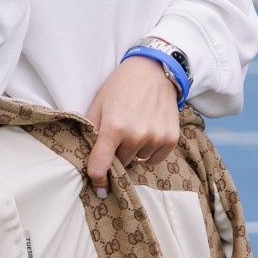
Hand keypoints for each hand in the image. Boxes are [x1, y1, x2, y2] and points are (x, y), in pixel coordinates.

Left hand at [85, 55, 181, 195]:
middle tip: (118, 136)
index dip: (96, 178)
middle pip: (120, 163)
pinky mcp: (171, 139)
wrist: (153, 71)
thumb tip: (86, 160)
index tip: (98, 186)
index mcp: (114, 128)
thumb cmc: (120, 87)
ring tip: (134, 129)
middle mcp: (136, 135)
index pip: (100, 167)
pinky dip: (148, 152)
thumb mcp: (98, 105)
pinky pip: (154, 159)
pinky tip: (147, 134)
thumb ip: (91, 132)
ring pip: (137, 161)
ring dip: (133, 152)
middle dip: (116, 154)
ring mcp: (156, 138)